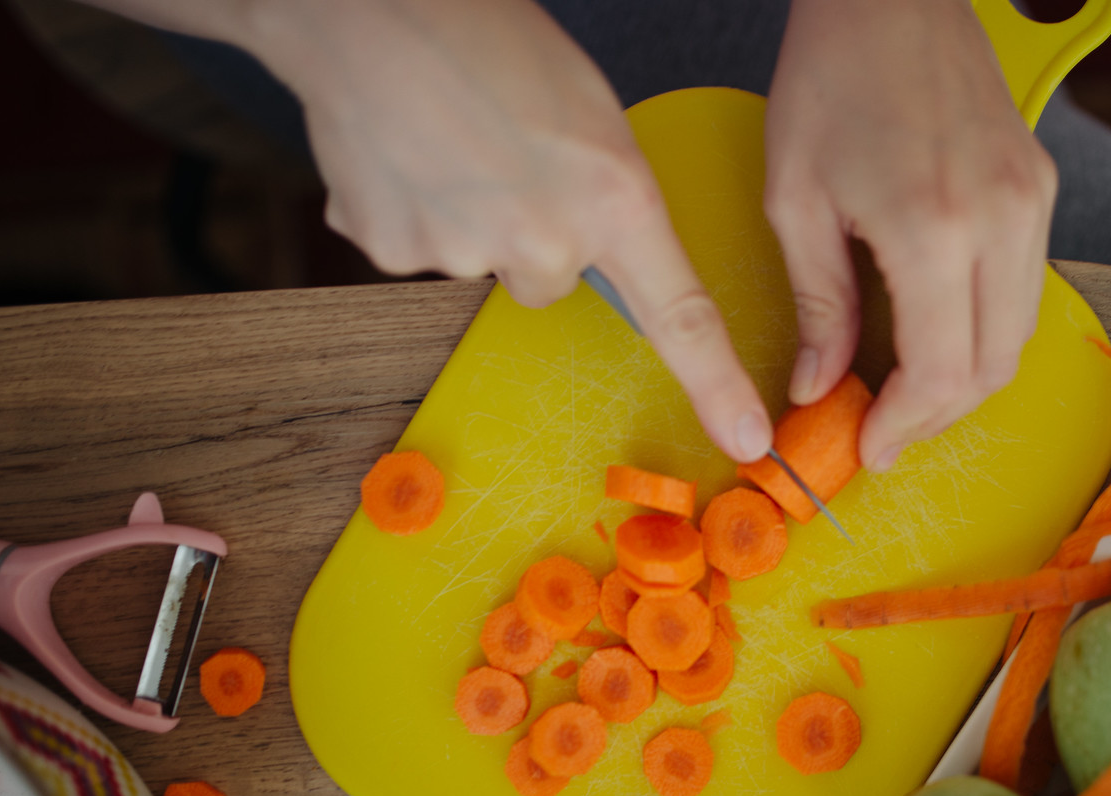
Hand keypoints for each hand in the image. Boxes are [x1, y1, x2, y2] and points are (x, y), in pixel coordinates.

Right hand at [239, 0, 772, 460]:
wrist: (364, 5)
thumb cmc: (483, 32)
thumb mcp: (587, 109)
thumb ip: (603, 192)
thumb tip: (583, 242)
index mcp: (612, 198)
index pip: (681, 314)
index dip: (717, 383)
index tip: (746, 437)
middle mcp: (544, 241)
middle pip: (552, 279)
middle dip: (532, 232)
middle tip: (503, 156)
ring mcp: (462, 254)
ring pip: (481, 263)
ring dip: (469, 216)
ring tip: (446, 138)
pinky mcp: (390, 252)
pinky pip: (414, 248)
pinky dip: (409, 209)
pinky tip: (403, 152)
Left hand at [764, 0, 1055, 470]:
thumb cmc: (830, 78)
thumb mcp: (797, 199)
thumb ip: (819, 305)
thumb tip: (818, 386)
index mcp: (934, 228)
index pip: (942, 374)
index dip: (905, 427)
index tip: (865, 446)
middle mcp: (1002, 221)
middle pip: (992, 368)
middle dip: (935, 416)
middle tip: (881, 428)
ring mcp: (1032, 202)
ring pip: (1017, 335)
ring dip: (963, 378)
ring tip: (902, 390)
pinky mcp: (1040, 187)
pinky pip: (1023, 288)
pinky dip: (982, 329)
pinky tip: (932, 332)